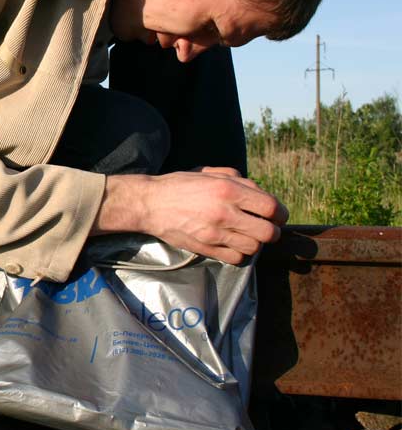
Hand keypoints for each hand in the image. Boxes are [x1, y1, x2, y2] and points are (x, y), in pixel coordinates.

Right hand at [94, 170, 288, 264]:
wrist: (149, 204)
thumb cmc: (179, 185)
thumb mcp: (208, 171)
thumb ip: (236, 178)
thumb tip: (258, 192)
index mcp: (228, 190)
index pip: (271, 207)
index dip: (280, 213)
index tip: (277, 215)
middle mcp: (224, 212)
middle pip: (268, 233)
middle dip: (272, 231)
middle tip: (265, 227)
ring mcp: (215, 234)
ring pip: (253, 248)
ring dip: (255, 243)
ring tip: (246, 235)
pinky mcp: (205, 248)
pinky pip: (236, 258)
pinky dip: (239, 253)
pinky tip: (232, 244)